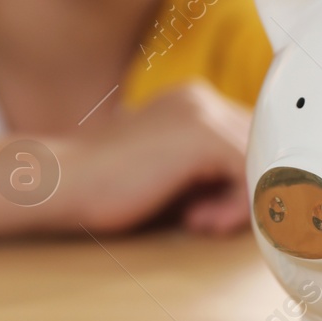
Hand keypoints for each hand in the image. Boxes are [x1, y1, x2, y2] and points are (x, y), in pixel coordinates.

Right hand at [58, 83, 249, 235]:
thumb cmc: (105, 188)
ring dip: (238, 203)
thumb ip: (208, 172)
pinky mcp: (203, 137)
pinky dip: (234, 208)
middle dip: (244, 191)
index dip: (240, 180)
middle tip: (206, 222)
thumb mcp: (168, 174)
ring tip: (199, 222)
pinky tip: (197, 221)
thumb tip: (260, 193)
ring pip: (260, 162)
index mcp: (192, 101)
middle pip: (260, 147)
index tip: (210, 213)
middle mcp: (202, 98)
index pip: (247, 137)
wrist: (61, 182)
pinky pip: (250, 176)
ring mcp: (203, 112)